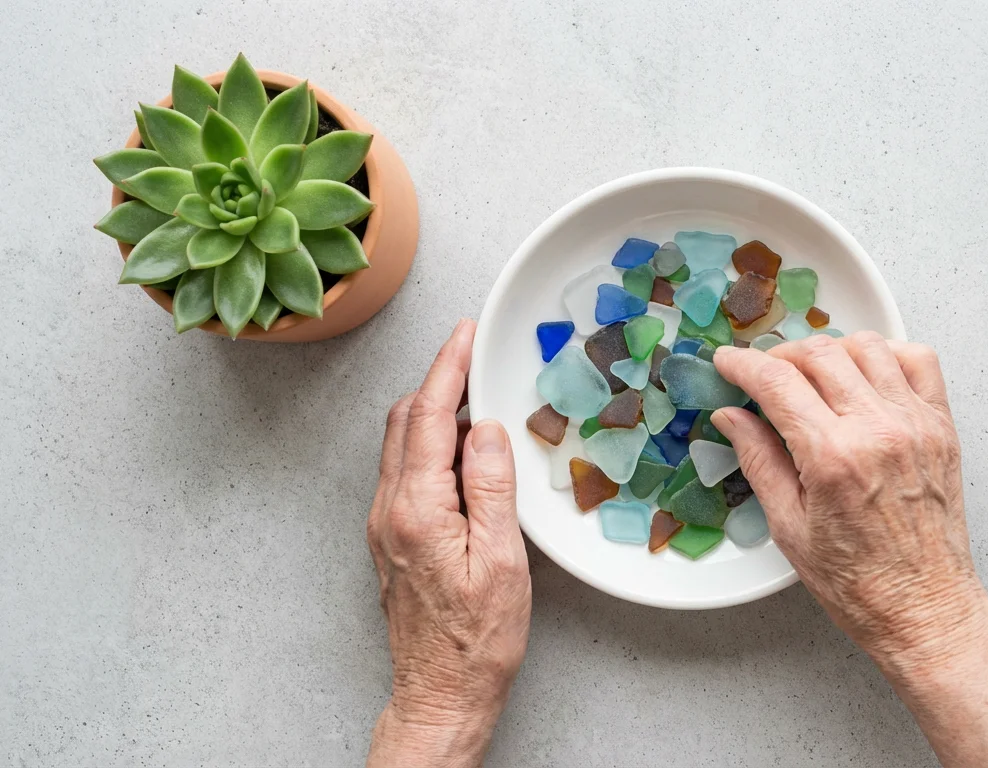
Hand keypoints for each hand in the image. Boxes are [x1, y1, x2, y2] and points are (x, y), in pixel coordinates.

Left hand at [365, 319, 530, 767]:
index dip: (447, 369)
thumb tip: (486, 429)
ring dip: (435, 415)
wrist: (441, 692)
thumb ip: (492, 488)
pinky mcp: (391, 538)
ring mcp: (385, 525)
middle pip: (404, 422)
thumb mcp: (501, 562)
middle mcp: (389, 511)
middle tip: (476, 360)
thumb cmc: (476, 640)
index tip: (465, 335)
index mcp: (416, 510)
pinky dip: (433, 447)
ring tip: (481, 405)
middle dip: (438, 383)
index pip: (428, 418)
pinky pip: (406, 472)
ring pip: (402, 445)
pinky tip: (467, 456)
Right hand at [711, 333, 986, 660]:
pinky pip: (919, 361)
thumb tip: (731, 416)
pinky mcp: (941, 428)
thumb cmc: (856, 582)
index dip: (742, 364)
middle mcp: (877, 430)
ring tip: (811, 374)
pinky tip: (865, 375)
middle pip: (819, 354)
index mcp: (832, 457)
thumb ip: (759, 460)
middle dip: (780, 355)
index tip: (726, 361)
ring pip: (867, 347)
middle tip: (762, 374)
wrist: (923, 608)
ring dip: (831, 351)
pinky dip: (887, 354)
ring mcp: (915, 424)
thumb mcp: (788, 527)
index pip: (777, 382)